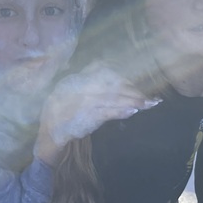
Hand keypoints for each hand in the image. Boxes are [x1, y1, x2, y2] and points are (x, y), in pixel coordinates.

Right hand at [36, 64, 160, 163]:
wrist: (50, 131)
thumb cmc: (62, 110)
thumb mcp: (71, 89)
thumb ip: (89, 80)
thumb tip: (110, 71)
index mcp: (78, 80)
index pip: (106, 75)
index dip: (124, 79)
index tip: (138, 84)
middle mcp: (81, 88)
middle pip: (114, 87)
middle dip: (133, 92)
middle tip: (151, 98)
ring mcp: (84, 102)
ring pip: (113, 99)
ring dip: (133, 101)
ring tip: (149, 103)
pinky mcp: (87, 117)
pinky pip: (107, 113)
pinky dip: (120, 111)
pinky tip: (133, 111)